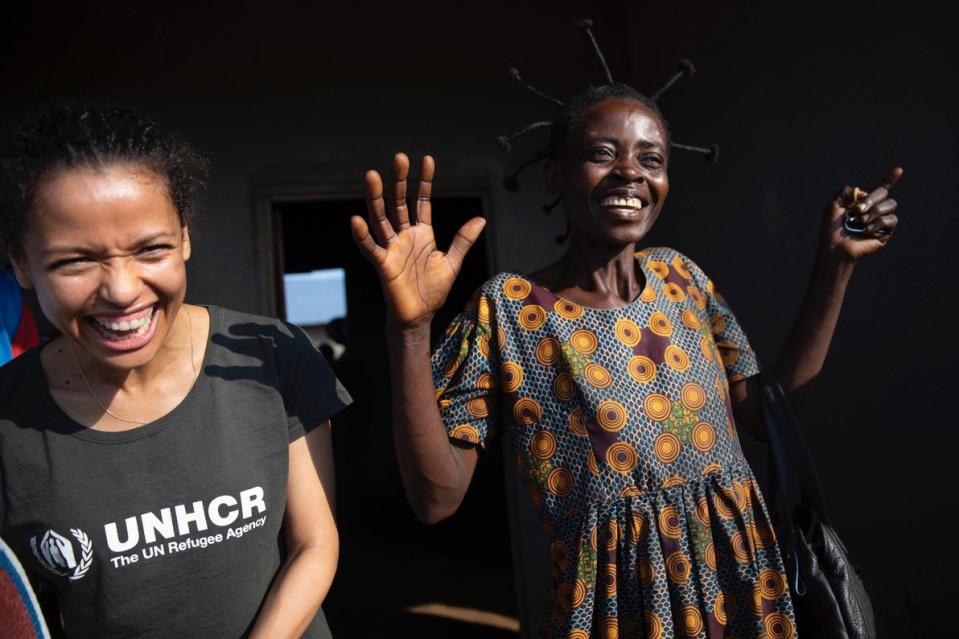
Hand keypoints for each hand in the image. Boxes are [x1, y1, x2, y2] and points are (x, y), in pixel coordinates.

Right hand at [351, 153, 485, 328]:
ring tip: (372, 176)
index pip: (421, 201)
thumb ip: (462, 240)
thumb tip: (480, 219)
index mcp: (421, 233)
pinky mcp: (383, 265)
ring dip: (376, 198)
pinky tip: (356, 219)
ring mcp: (392, 249)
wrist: (420, 317)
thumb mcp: (452, 262)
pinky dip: (362, 235)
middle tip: (399, 158)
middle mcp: (404, 236)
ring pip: (381, 219)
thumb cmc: (432, 290)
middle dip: (399, 181)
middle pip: (398, 203)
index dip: (424, 181)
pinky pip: (370, 248)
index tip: (427, 160)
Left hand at [822, 166, 901, 261]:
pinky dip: (877, 223)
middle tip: (857, 209)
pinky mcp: (886, 232)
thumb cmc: (832, 228)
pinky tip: (866, 230)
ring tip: (860, 222)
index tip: (898, 169)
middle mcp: (874, 210)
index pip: (880, 188)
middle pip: (884, 193)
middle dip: (871, 199)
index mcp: (863, 202)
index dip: (890, 179)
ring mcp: (881, 220)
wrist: (835, 246)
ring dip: (873, 212)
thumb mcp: (834, 205)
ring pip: (890, 205)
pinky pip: (891, 220)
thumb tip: (863, 193)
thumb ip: (845, 191)